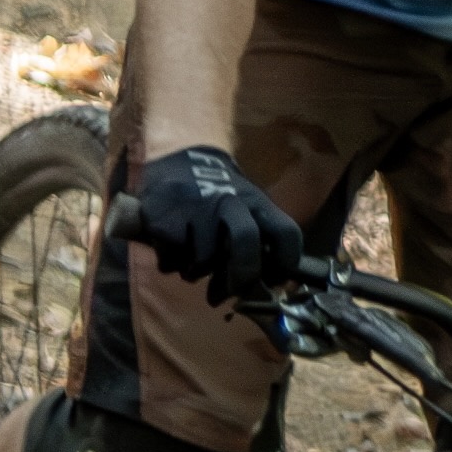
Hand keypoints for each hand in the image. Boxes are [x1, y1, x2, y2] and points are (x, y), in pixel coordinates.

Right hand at [116, 144, 302, 305]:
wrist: (172, 158)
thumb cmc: (216, 194)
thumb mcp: (245, 204)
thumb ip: (257, 238)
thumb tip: (264, 287)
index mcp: (256, 202)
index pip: (287, 234)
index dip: (284, 265)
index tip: (272, 282)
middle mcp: (229, 202)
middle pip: (244, 244)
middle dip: (239, 276)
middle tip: (226, 293)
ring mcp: (196, 210)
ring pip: (203, 262)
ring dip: (196, 272)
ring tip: (192, 261)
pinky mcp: (164, 221)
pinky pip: (171, 262)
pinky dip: (171, 263)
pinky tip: (171, 247)